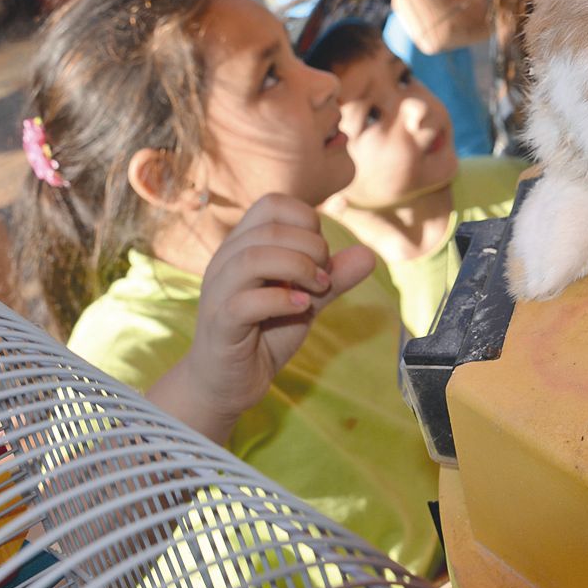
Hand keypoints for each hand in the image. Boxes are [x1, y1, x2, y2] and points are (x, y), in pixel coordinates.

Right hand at [157, 194, 375, 442]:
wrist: (230, 383)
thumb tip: (369, 254)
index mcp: (243, 245)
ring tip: (317, 290)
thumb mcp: (307, 299)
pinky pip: (244, 302)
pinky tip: (301, 308)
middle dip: (311, 247)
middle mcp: (225, 262)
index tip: (320, 254)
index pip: (271, 203)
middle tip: (324, 277)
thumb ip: (334, 276)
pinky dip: (281, 300)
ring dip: (297, 268)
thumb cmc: (266, 332)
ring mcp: (218, 293)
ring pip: (252, 258)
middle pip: (268, 229)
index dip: (306, 220)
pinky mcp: (220, 325)